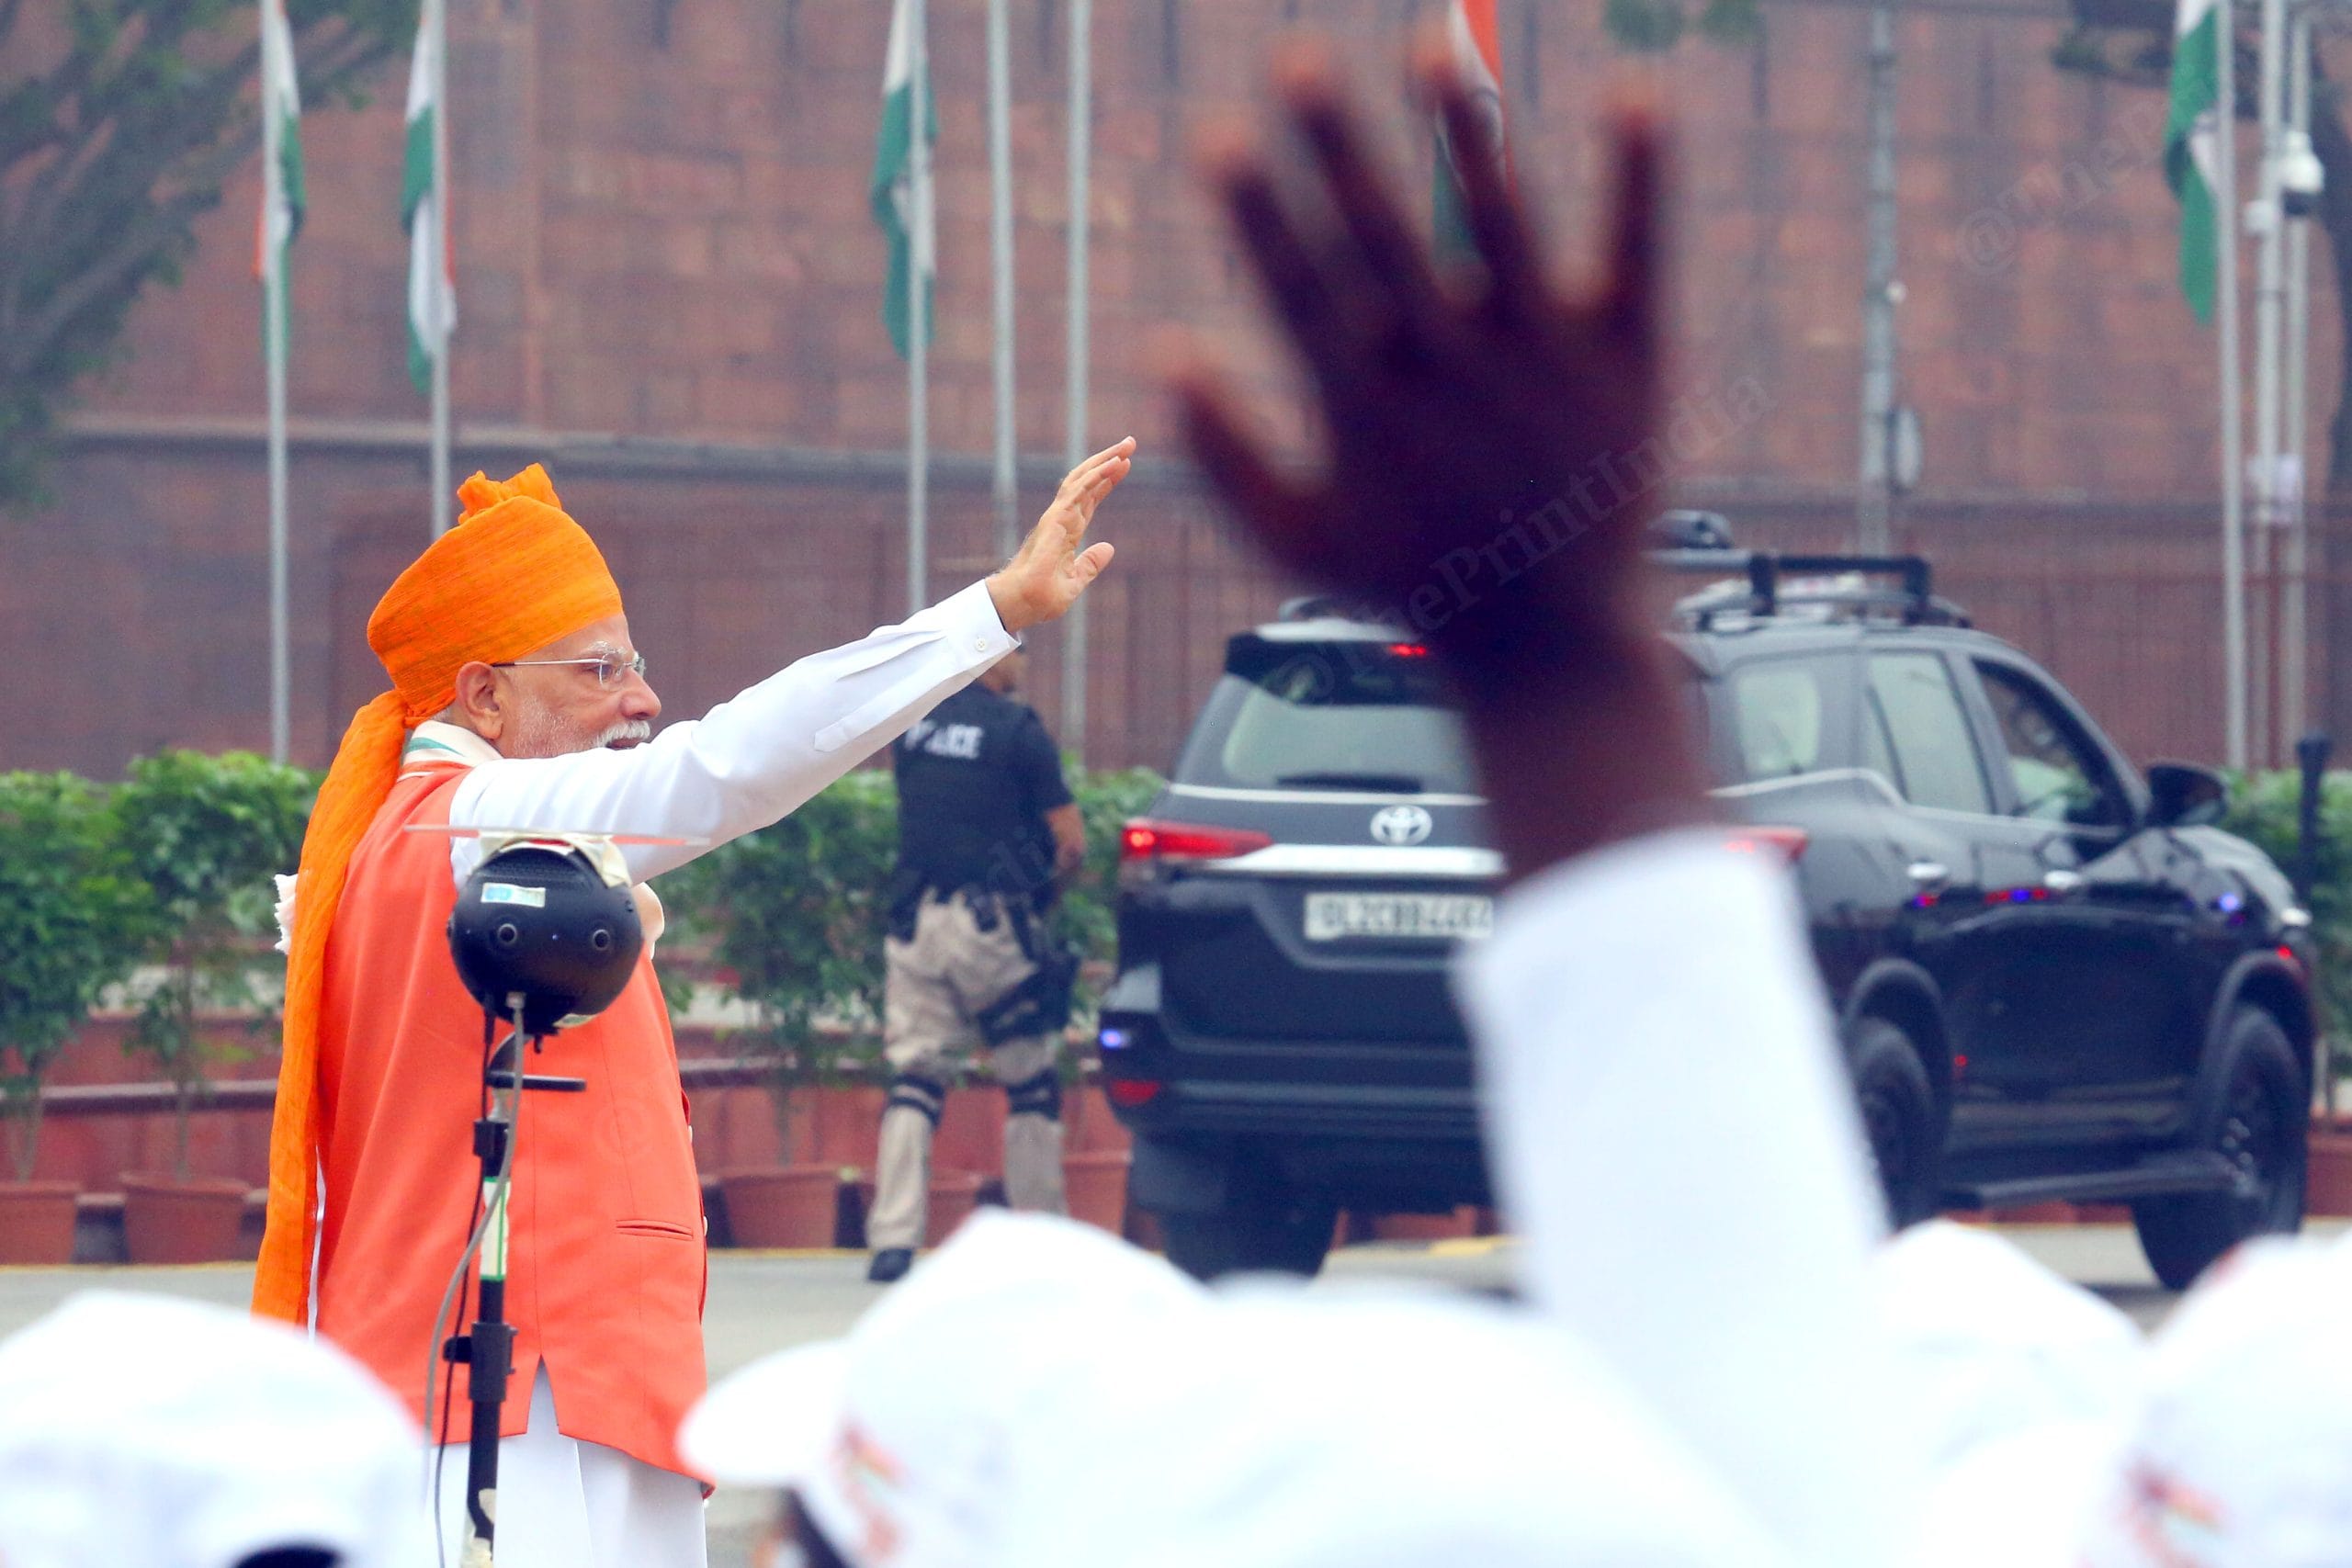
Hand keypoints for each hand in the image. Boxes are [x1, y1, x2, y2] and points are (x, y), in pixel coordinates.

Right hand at [986, 438, 1134, 632]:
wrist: (1024, 603)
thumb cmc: (1042, 597)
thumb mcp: (1075, 582)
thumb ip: (1090, 564)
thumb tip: (1109, 548)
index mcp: (1068, 531)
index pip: (1091, 498)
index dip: (1107, 480)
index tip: (1124, 465)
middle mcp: (1063, 518)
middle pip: (1088, 481)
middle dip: (1109, 461)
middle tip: (1130, 443)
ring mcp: (1058, 517)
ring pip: (1083, 479)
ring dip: (1105, 461)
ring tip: (1127, 447)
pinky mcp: (1055, 520)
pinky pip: (1078, 492)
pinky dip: (1096, 476)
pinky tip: (1113, 465)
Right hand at [1172, 41, 1662, 698]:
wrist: (1551, 645)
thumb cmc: (1413, 589)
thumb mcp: (1295, 542)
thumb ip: (1225, 453)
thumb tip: (1163, 351)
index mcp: (1364, 403)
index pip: (1296, 282)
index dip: (1254, 207)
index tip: (1217, 136)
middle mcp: (1449, 367)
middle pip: (1380, 233)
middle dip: (1333, 142)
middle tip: (1296, 56)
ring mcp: (1544, 357)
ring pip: (1498, 220)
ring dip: (1463, 128)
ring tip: (1434, 45)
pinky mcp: (1630, 361)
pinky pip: (1639, 249)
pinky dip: (1639, 172)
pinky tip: (1636, 90)